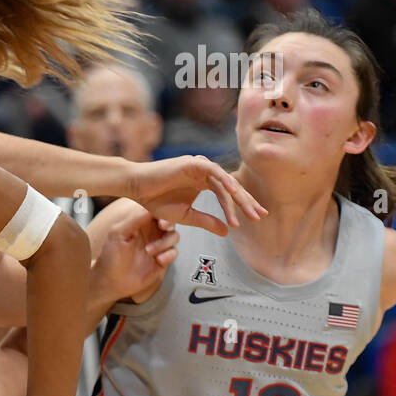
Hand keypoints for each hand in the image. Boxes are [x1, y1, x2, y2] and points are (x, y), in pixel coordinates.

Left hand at [95, 204, 178, 300]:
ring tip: (149, 251)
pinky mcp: (163, 259)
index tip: (160, 216)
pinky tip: (158, 259)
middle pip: (169, 222)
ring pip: (173, 237)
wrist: (112, 282)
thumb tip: (149, 207)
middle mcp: (150, 233)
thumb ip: (134, 219)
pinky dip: (168, 255)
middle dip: (169, 224)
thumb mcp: (118, 234)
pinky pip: (173, 253)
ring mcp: (157, 246)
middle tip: (163, 227)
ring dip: (164, 243)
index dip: (161, 211)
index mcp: (139, 223)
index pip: (156, 211)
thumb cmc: (110, 257)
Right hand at [127, 156, 265, 235]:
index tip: (256, 218)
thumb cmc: (156, 200)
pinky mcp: (192, 163)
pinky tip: (233, 192)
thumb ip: (206, 221)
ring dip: (237, 196)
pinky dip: (224, 181)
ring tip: (248, 211)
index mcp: (204, 183)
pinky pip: (213, 171)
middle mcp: (205, 172)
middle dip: (246, 202)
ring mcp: (199, 166)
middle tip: (259, 216)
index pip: (229, 194)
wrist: (136, 187)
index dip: (242, 206)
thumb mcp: (185, 216)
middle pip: (231, 187)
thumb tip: (227, 232)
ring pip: (225, 181)